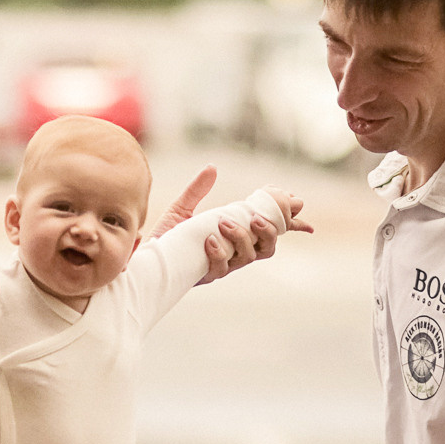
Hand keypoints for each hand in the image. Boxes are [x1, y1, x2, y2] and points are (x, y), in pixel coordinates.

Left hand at [145, 168, 312, 283]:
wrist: (145, 260)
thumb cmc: (167, 238)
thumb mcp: (182, 209)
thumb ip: (197, 190)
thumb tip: (212, 168)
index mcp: (236, 239)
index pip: (269, 231)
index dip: (289, 220)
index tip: (299, 203)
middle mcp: (234, 255)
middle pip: (267, 247)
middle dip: (270, 230)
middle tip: (257, 216)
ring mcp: (222, 266)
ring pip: (248, 257)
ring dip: (242, 237)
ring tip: (224, 222)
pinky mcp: (206, 275)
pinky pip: (220, 268)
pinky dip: (219, 252)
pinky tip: (209, 240)